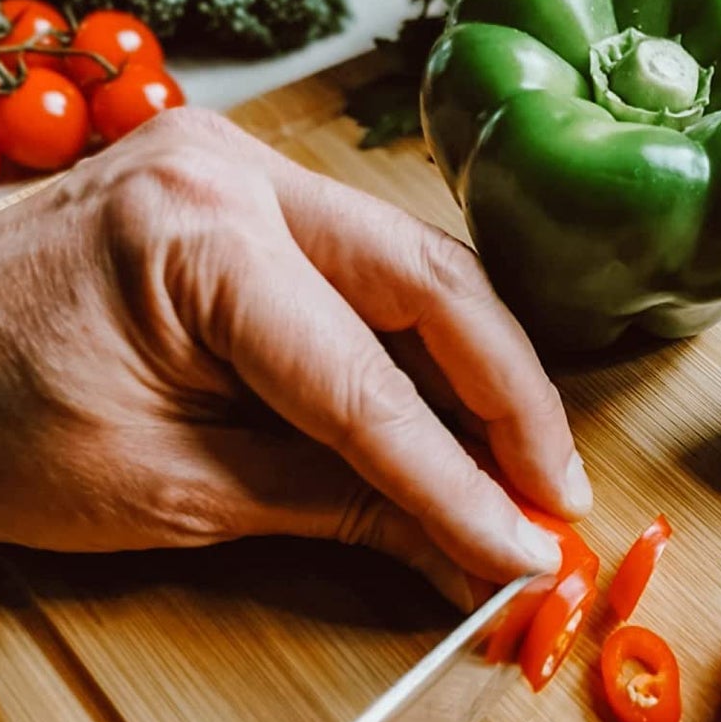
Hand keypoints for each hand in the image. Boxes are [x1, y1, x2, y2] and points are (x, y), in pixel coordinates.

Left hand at [0, 108, 590, 603]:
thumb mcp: (165, 490)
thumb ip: (334, 505)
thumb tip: (465, 550)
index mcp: (197, 239)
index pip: (368, 384)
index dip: (460, 482)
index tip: (528, 552)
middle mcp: (240, 172)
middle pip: (436, 286)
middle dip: (512, 401)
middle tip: (555, 498)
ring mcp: (250, 169)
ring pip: (424, 271)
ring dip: (484, 378)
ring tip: (522, 473)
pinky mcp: (255, 194)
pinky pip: (377, 271)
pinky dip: (428, 353)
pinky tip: (461, 420)